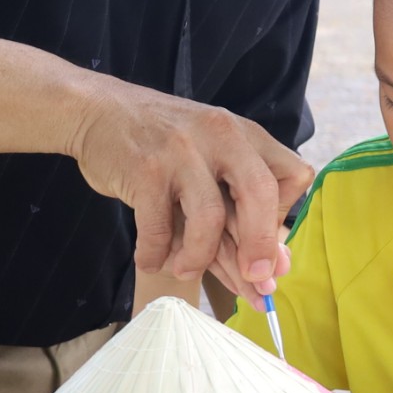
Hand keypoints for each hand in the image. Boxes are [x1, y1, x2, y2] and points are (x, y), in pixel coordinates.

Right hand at [66, 77, 310, 294]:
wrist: (98, 111)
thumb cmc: (162, 145)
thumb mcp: (211, 159)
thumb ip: (240, 208)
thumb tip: (276, 269)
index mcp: (246, 135)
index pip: (294, 176)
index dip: (284, 215)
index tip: (267, 242)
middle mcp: (220, 137)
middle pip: (260, 194)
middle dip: (260, 246)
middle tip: (255, 281)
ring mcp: (182, 151)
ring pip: (209, 218)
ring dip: (199, 258)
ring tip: (186, 271)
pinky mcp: (145, 170)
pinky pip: (159, 228)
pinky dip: (156, 255)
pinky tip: (153, 261)